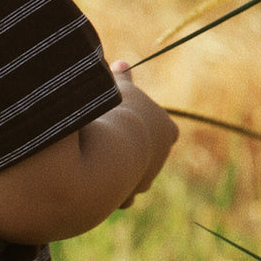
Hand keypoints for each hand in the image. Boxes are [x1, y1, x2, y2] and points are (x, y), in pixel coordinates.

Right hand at [110, 60, 177, 208]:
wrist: (110, 152)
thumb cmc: (117, 115)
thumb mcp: (119, 90)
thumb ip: (122, 78)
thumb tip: (121, 62)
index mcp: (167, 131)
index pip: (165, 129)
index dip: (146, 124)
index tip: (129, 120)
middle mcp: (160, 159)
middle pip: (150, 154)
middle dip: (133, 149)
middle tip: (110, 139)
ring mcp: (144, 181)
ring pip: (134, 178)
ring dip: (119, 172)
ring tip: (97, 159)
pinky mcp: (125, 198)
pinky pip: (116, 196)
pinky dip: (106, 190)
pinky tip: (93, 178)